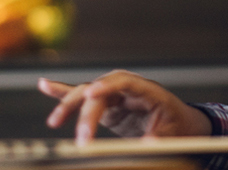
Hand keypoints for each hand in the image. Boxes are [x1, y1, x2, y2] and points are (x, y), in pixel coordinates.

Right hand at [38, 70, 212, 144]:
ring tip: (54, 121)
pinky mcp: (107, 106)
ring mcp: (115, 95)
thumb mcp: (174, 135)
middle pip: (100, 92)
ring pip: (87, 94)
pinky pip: (83, 97)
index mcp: (146, 89)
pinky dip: (63, 92)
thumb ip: (158, 139)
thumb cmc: (180, 126)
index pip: (123, 82)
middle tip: (82, 141)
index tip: (91, 95)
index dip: (106, 86)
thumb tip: (147, 144)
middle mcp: (127, 88)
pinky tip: (44, 85)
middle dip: (86, 114)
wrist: (182, 123)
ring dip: (69, 106)